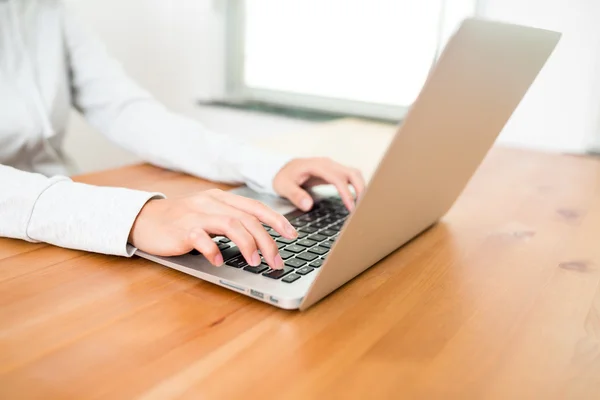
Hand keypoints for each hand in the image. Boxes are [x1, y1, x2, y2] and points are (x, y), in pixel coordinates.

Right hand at [129, 189, 296, 268]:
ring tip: (256, 262)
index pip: (255, 207)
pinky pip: (201, 238)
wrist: (143, 221)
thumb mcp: (209, 215)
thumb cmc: (180, 221)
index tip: (292, 235)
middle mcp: (211, 202)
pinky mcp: (181, 229)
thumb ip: (231, 222)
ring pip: (230, 224)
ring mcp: (196, 214)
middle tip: (277, 261)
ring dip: (247, 244)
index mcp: (221, 198)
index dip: (276, 220)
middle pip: (247, 218)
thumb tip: (261, 240)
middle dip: (267, 240)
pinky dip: (213, 250)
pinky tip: (219, 262)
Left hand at [273, 157, 365, 211]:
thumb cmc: (285, 177)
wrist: (285, 168)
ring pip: (355, 174)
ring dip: (361, 188)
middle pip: (352, 173)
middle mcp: (328, 164)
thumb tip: (308, 205)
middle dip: (361, 189)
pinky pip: (351, 178)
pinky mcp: (336, 172)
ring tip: (363, 206)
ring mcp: (333, 167)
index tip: (351, 207)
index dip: (346, 192)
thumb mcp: (283, 186)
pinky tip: (358, 200)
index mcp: (316, 166)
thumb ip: (295, 195)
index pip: (337, 178)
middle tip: (363, 208)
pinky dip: (357, 187)